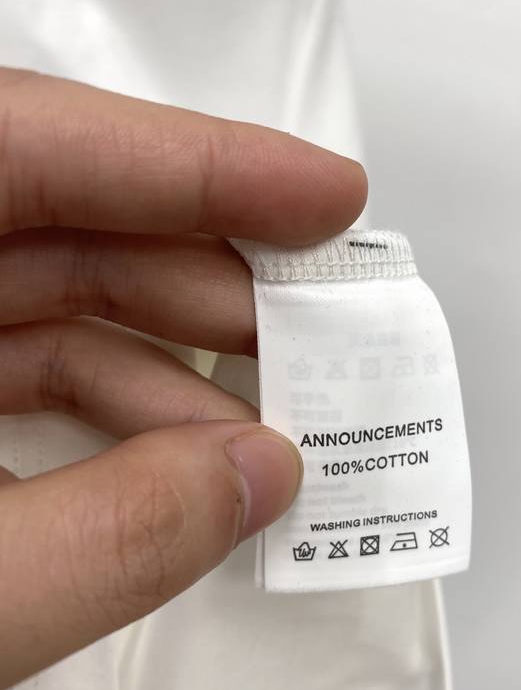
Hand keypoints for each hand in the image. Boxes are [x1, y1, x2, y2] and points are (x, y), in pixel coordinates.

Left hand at [0, 68, 366, 689]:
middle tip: (317, 326)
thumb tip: (256, 481)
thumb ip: (110, 542)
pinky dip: (114, 402)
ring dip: (175, 355)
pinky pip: (21, 361)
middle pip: (61, 220)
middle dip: (209, 277)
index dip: (193, 161)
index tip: (321, 195)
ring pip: (49, 296)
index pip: (27, 146)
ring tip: (267, 418)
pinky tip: (180, 456)